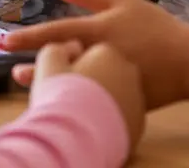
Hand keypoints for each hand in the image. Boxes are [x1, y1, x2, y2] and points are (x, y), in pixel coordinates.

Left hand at [0, 0, 188, 109]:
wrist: (188, 63)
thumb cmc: (155, 28)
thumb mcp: (121, 2)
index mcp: (98, 32)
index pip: (54, 34)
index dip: (25, 37)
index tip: (0, 39)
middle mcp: (97, 58)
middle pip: (54, 63)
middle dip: (26, 61)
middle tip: (3, 58)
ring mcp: (104, 82)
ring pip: (64, 83)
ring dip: (41, 80)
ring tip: (19, 75)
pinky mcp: (112, 100)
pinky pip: (82, 97)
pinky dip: (66, 93)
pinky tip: (54, 89)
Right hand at [17, 40, 144, 150]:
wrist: (75, 140)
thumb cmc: (60, 98)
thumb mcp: (49, 63)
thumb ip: (59, 49)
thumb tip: (72, 48)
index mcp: (108, 52)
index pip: (91, 56)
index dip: (74, 71)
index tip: (62, 86)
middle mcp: (129, 71)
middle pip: (107, 75)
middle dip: (91, 85)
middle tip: (69, 104)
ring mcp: (137, 98)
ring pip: (116, 97)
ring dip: (102, 104)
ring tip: (80, 120)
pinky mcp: (139, 124)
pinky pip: (123, 118)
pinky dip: (110, 123)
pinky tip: (92, 132)